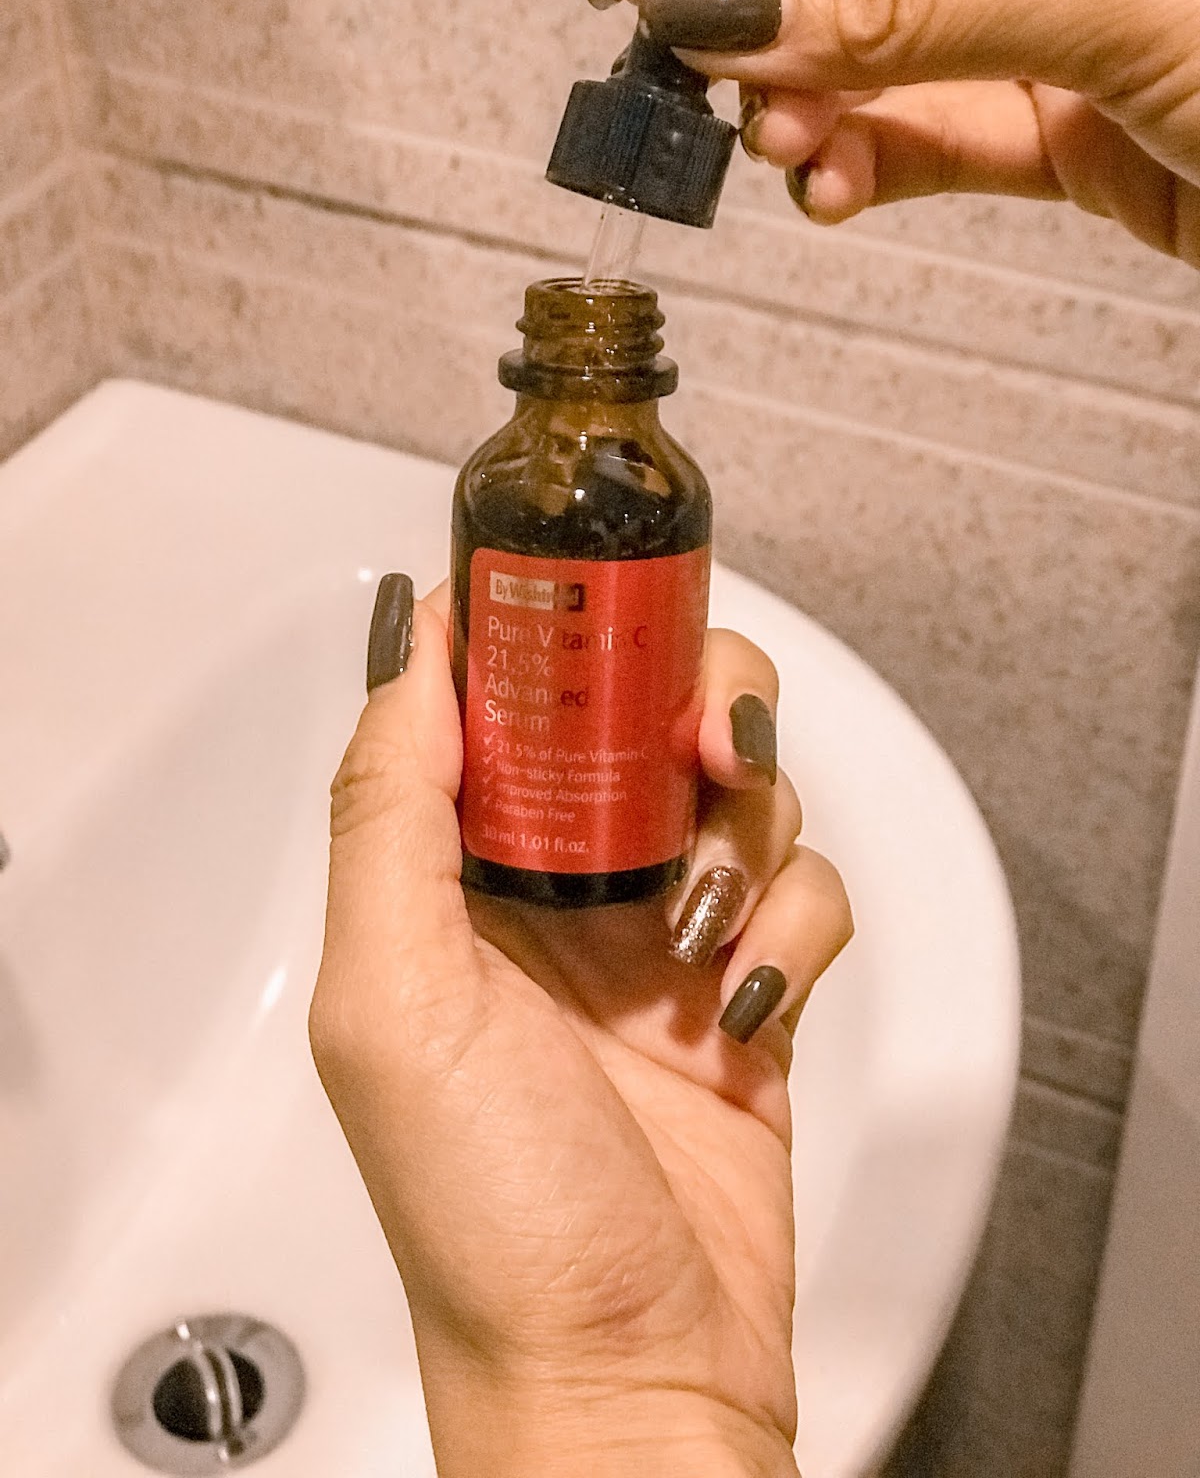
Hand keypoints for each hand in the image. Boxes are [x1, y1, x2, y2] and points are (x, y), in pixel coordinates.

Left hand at [311, 577, 851, 1476]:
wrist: (628, 1372)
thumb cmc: (490, 1216)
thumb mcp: (392, 999)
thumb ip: (390, 809)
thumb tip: (405, 644)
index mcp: (449, 880)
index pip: (494, 700)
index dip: (544, 631)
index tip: (593, 595)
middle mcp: (555, 893)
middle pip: (637, 716)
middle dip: (681, 707)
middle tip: (702, 746)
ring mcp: (661, 935)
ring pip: (735, 787)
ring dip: (743, 831)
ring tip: (706, 925)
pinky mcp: (751, 982)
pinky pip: (803, 887)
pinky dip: (795, 924)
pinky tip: (750, 1001)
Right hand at [589, 0, 1199, 266]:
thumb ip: (907, 3)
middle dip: (773, 13)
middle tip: (690, 71)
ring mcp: (1070, 12)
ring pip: (894, 47)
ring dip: (815, 104)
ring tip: (779, 146)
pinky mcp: (1074, 120)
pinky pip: (942, 134)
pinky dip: (876, 166)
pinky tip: (834, 185)